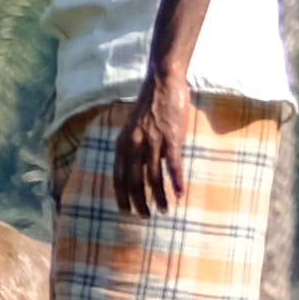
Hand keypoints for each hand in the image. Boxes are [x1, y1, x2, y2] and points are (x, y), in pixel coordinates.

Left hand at [111, 81, 198, 218]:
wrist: (163, 83)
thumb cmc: (151, 105)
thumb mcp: (135, 127)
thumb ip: (136, 146)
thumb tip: (141, 167)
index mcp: (123, 144)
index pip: (118, 176)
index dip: (122, 195)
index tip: (126, 210)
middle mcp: (134, 145)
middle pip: (134, 181)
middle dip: (139, 201)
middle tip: (145, 216)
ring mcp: (152, 142)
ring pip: (153, 177)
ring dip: (159, 196)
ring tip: (165, 209)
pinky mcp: (171, 138)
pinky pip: (173, 165)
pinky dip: (176, 181)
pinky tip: (180, 193)